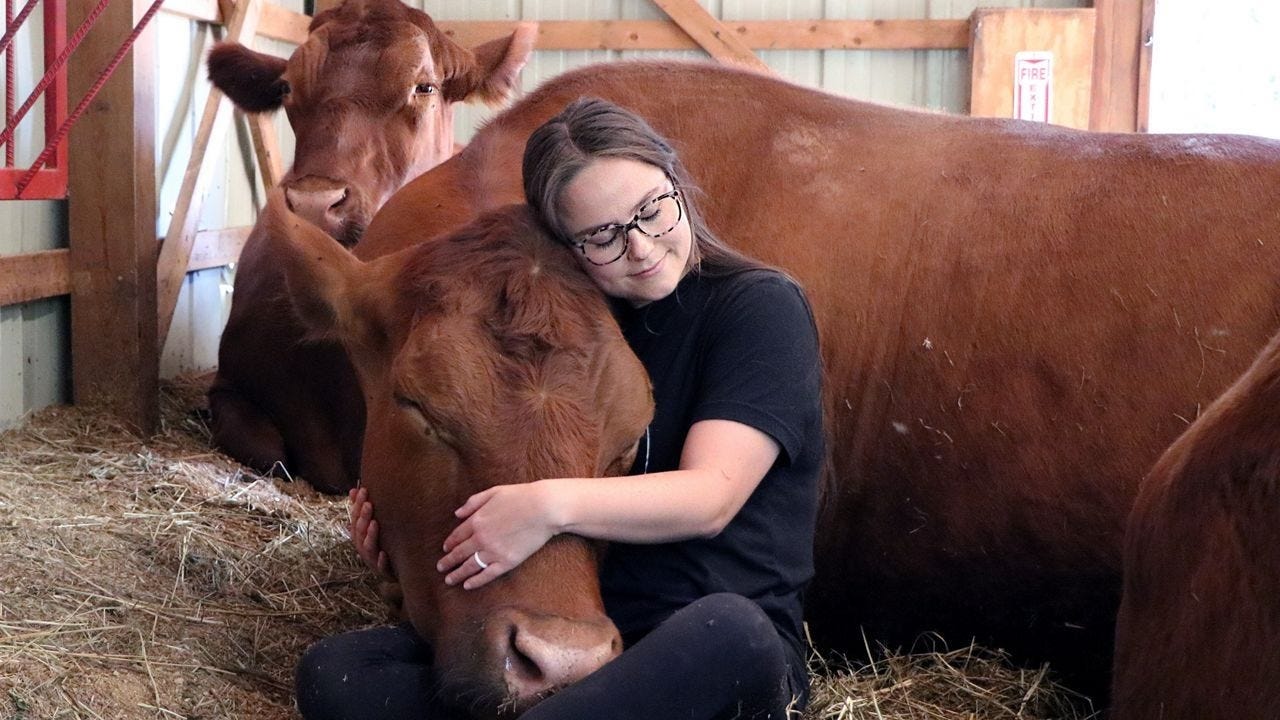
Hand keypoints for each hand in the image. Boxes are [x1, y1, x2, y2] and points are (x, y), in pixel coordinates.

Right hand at [348, 487, 390, 577]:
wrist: (396, 570)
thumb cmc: (381, 544)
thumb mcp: (370, 527)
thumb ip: (361, 510)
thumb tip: (354, 489)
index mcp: (359, 536)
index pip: (355, 519)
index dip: (357, 505)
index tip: (363, 490)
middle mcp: (363, 547)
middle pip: (360, 532)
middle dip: (363, 517)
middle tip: (369, 503)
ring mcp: (372, 560)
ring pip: (367, 548)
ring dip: (370, 536)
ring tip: (375, 523)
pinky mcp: (383, 572)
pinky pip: (380, 567)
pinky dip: (381, 561)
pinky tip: (385, 554)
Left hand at [437, 483, 557, 589]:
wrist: (544, 508)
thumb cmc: (521, 496)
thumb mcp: (493, 492)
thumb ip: (473, 502)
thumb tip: (457, 514)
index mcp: (476, 520)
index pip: (457, 536)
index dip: (449, 543)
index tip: (445, 549)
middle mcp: (481, 538)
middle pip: (459, 553)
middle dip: (448, 561)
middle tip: (440, 568)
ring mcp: (493, 552)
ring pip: (470, 566)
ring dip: (457, 574)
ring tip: (449, 580)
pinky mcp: (507, 562)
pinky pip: (487, 574)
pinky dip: (475, 581)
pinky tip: (467, 585)